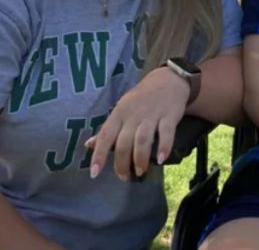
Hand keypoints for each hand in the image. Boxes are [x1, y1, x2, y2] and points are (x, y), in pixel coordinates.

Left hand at [85, 66, 190, 180]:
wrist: (168, 80)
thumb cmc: (141, 99)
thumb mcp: (121, 110)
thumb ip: (108, 129)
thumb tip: (88, 145)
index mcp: (119, 113)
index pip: (106, 136)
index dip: (99, 155)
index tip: (94, 173)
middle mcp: (133, 115)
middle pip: (124, 142)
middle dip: (123, 163)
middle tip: (124, 177)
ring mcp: (152, 115)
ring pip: (143, 140)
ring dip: (140, 159)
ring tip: (140, 171)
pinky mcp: (170, 115)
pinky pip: (166, 133)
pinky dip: (164, 147)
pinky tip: (161, 160)